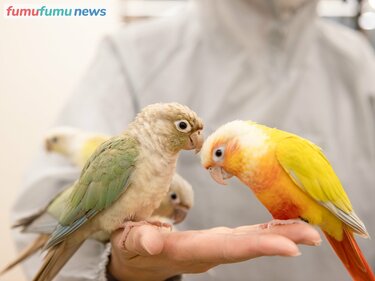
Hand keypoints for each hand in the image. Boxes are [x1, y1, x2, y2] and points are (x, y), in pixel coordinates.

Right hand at [107, 222, 320, 280]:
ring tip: (308, 228)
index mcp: (188, 250)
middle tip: (314, 234)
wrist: (139, 261)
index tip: (291, 248)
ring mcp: (215, 247)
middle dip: (281, 240)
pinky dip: (267, 230)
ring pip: (251, 241)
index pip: (227, 248)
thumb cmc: (131, 249)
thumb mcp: (129, 243)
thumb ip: (139, 241)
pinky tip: (283, 224)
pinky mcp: (217, 241)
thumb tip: (150, 243)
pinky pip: (246, 236)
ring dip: (280, 234)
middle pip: (248, 246)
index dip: (259, 247)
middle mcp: (208, 251)